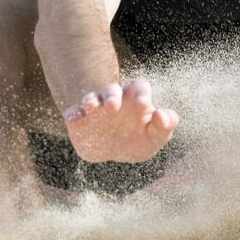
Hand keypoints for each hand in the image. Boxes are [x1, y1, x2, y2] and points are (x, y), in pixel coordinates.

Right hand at [63, 79, 178, 162]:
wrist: (113, 152)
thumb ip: (165, 125)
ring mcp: (95, 108)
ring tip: (91, 107)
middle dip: (112, 95)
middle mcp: (114, 99)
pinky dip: (73, 114)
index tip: (143, 104)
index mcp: (134, 99)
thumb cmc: (139, 139)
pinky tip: (74, 119)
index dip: (140, 93)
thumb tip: (162, 115)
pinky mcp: (79, 119)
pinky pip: (74, 112)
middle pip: (112, 89)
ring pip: (91, 97)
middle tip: (114, 106)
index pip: (138, 87)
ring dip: (91, 100)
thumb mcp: (155, 136)